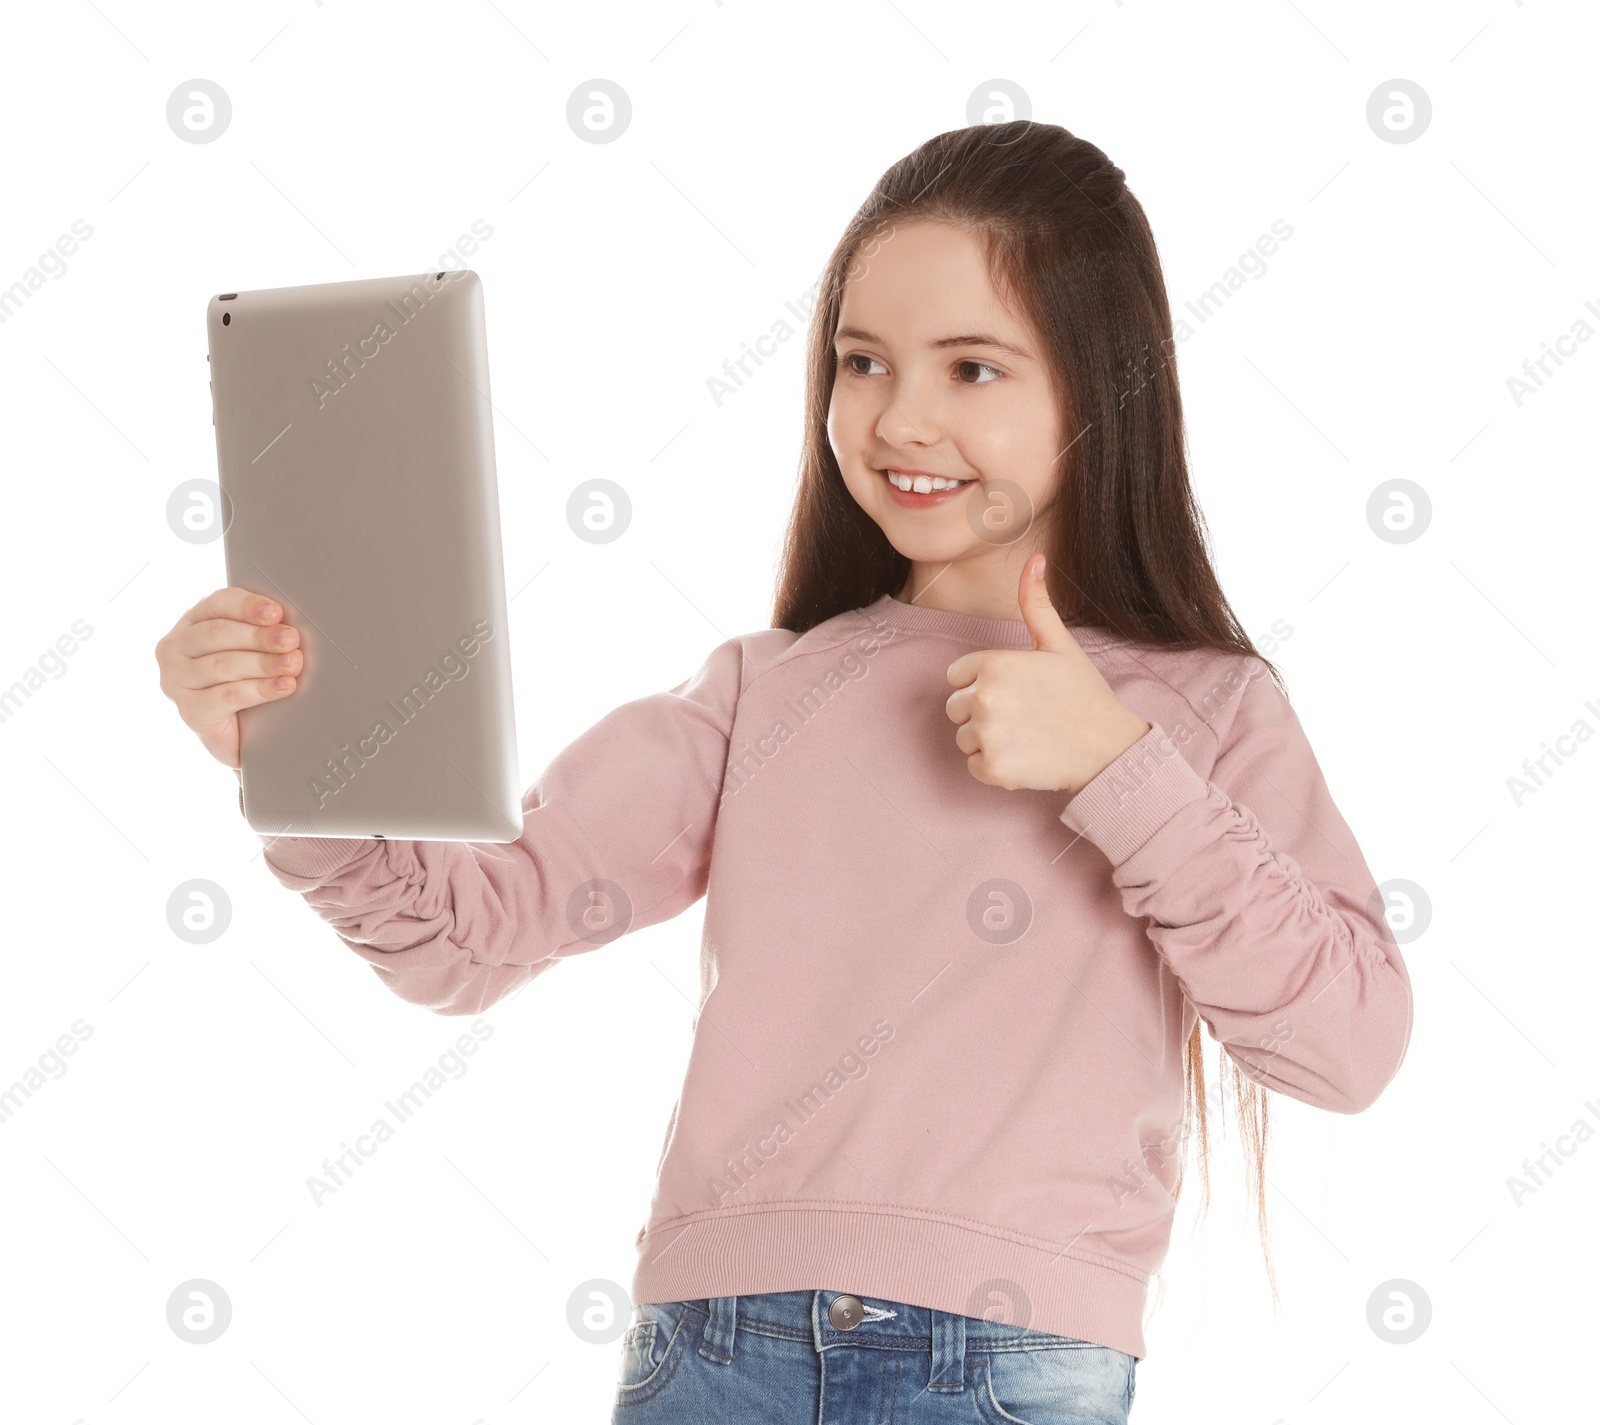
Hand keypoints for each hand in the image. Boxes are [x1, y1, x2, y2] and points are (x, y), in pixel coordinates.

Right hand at [155, 587, 302, 767]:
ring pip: (224, 665)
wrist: (241, 736)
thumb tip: (290, 623)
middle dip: (259, 636)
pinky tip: (284, 686)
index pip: (217, 604)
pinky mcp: (189, 711)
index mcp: (191, 623)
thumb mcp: (249, 649)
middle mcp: (175, 649)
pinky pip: (228, 696)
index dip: (248, 606)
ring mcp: (177, 681)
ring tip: (293, 663)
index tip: (277, 612)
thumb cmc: (249, 680)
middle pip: (219, 634)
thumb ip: (261, 629)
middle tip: (291, 639)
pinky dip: (260, 690)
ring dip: (263, 663)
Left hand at [945, 554, 1151, 796]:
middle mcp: (984, 697)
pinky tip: (1025, 756)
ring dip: (988, 740)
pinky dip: (994, 767)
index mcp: (994, 663)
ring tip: (1026, 735)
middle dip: (982, 712)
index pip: (957, 676)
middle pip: (955, 707)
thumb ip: (1036, 604)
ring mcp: (987, 735)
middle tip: (1023, 715)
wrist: (1109, 749)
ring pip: (963, 737)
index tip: (1016, 691)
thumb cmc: (1084, 694)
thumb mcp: (1060, 644)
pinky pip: (973, 766)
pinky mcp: (992, 768)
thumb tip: (1034, 559)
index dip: (984, 683)